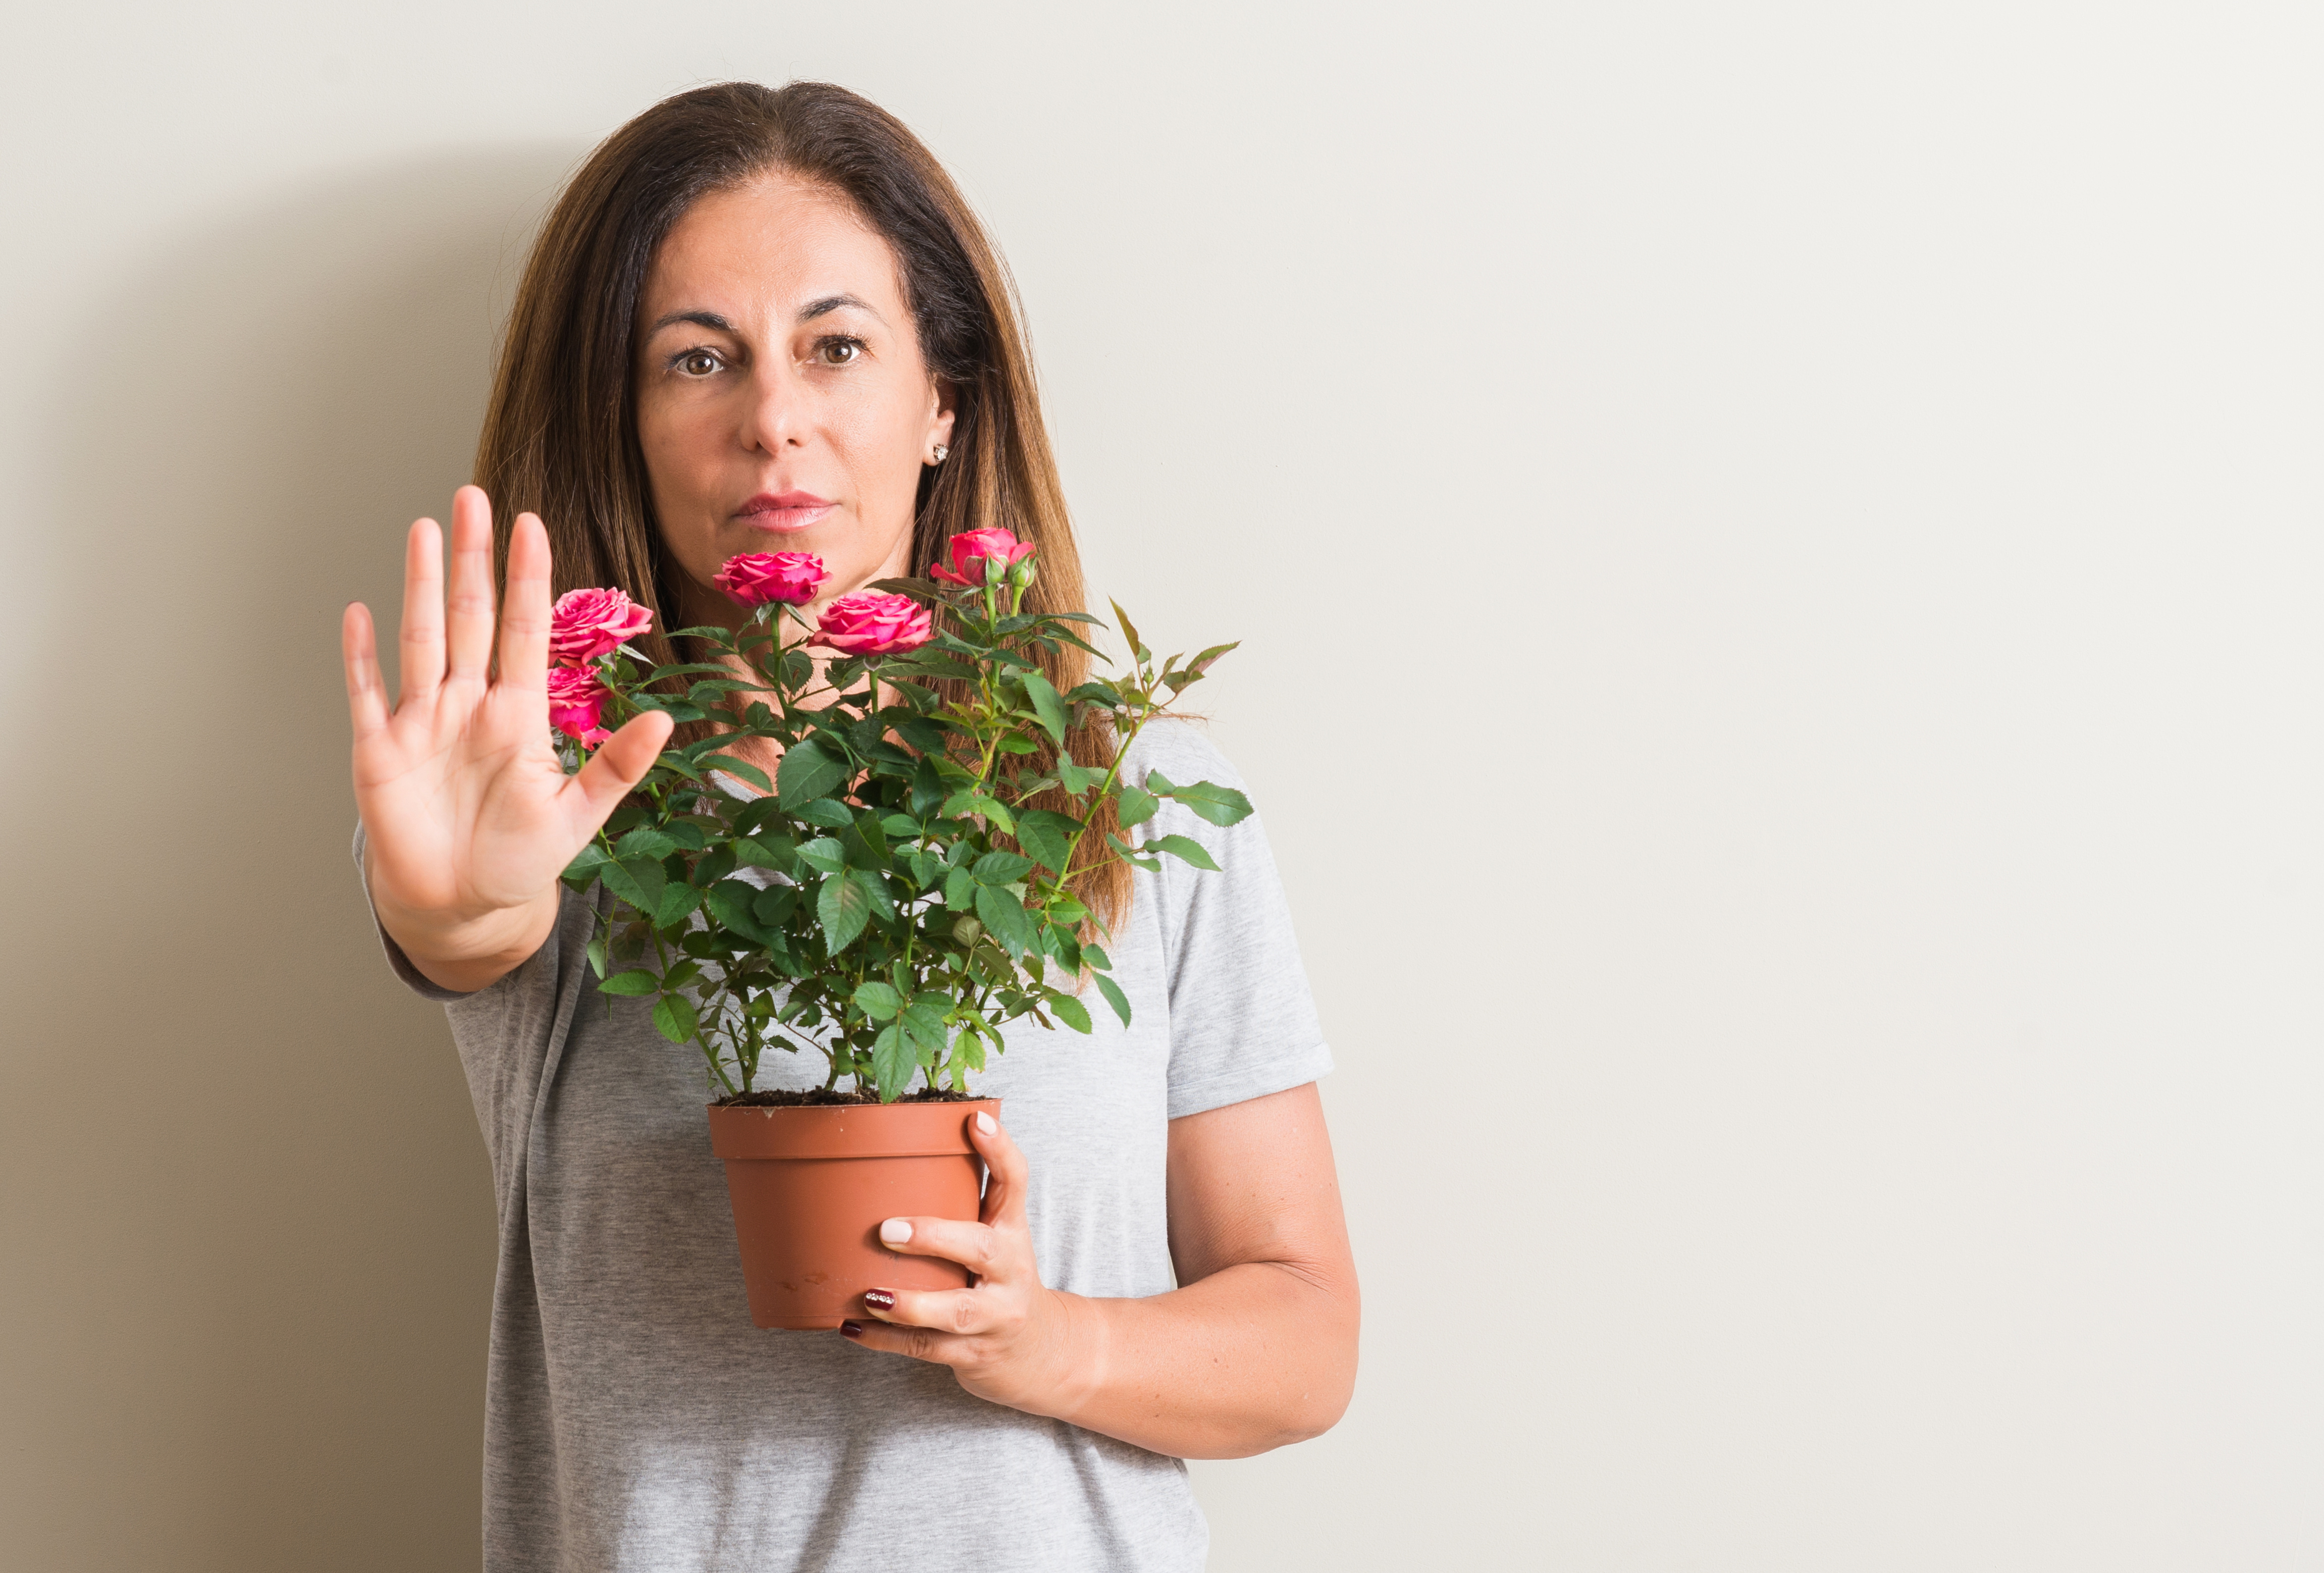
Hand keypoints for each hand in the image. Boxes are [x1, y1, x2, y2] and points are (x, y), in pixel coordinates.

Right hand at [342, 486, 671, 986]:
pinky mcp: (380, 751)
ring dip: (420, 584)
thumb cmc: (519, 860)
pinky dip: (361, 656)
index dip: (527, 578)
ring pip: (421, 638)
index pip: (524, 629)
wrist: (464, 905)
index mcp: (518, 714)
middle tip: (473, 497)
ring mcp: (423, 723)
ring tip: (424, 528)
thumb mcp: (579, 816)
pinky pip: (368, 693)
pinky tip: (359, 612)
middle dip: (471, 558)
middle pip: (470, 616)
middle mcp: (469, 705)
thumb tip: (663, 721)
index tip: (530, 523)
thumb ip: (617, 767)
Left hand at [840, 1111, 1097, 1417]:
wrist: (1040, 1352)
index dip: (999, 1150)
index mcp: (1012, 1231)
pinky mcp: (975, 1355)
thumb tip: (898, 1150)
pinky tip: (851, 1326)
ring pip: (954, 1312)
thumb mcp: (994, 1235)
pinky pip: (927, 1349)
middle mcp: (1010, 1271)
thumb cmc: (998, 1280)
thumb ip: (961, 1200)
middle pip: (982, 1249)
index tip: (975, 1120)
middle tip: (887, 1230)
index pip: (1015, 1183)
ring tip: (869, 1295)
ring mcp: (996, 1317)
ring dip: (909, 1305)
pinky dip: (885, 1341)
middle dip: (934, 1238)